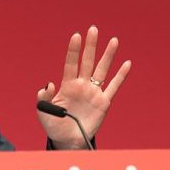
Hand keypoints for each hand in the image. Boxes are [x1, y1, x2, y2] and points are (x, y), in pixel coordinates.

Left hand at [37, 26, 130, 148]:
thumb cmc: (54, 125)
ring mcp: (93, 93)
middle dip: (90, 46)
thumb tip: (47, 84)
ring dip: (108, 56)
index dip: (73, 50)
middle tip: (93, 29)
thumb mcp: (42, 112)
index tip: (76, 35)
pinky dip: (120, 76)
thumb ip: (43, 98)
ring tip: (113, 40)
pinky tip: (126, 64)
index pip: (70, 64)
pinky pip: (114, 87)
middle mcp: (82, 85)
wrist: (68, 140)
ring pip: (102, 70)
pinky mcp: (103, 103)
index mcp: (67, 86)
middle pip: (87, 62)